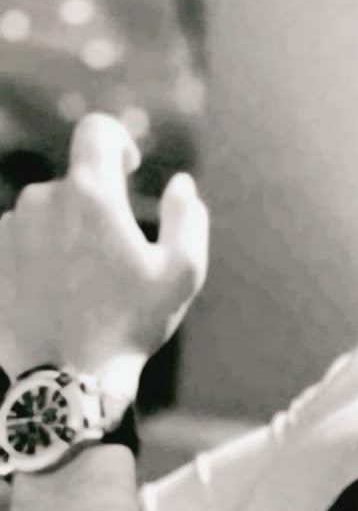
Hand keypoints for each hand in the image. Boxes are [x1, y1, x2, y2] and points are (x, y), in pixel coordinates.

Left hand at [0, 113, 208, 406]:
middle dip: (98, 208)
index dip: (118, 141)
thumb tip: (180, 183)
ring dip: (69, 233)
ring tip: (86, 284)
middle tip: (117, 259)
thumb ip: (188, 216)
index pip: (98, 131)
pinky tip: (58, 295)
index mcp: (91, 195)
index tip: (128, 167)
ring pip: (46, 213)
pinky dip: (41, 256)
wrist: (68, 379)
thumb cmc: (132, 323)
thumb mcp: (183, 271)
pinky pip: (22, 241)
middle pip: (75, 182)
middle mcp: (42, 201)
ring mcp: (9, 231)